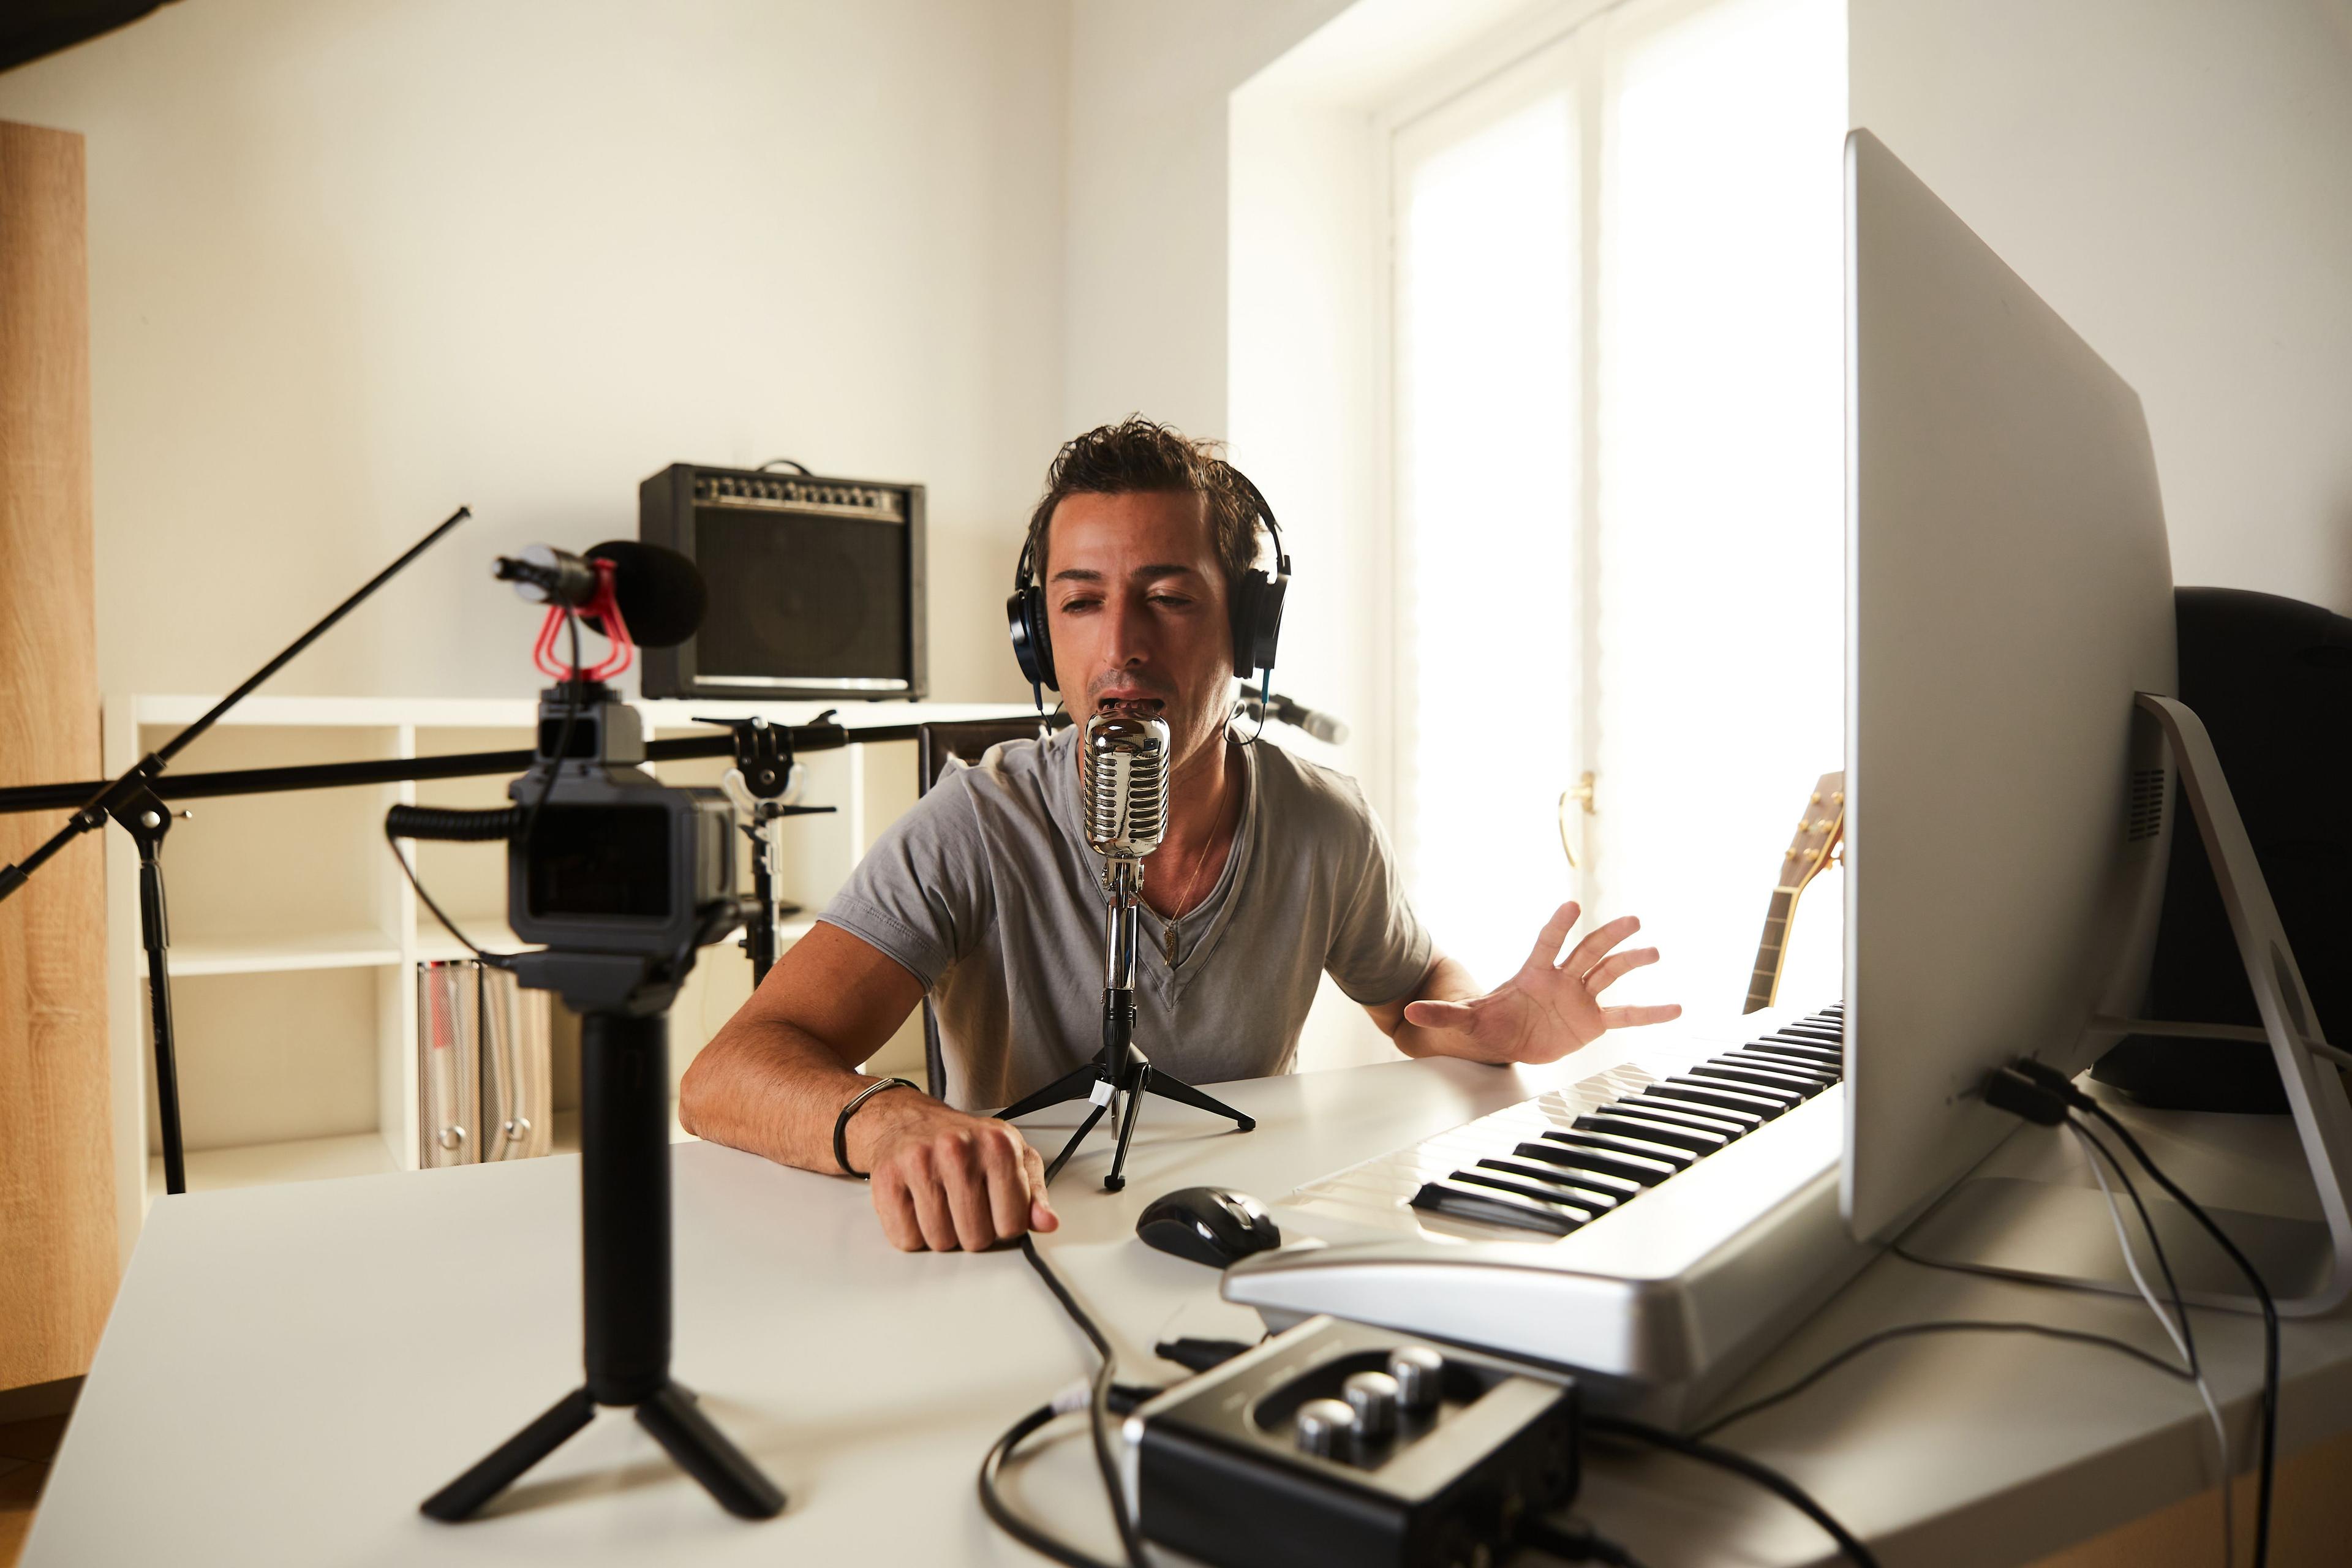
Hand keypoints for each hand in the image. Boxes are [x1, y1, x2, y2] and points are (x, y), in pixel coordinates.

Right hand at [846, 1089, 1058, 1251]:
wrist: (906, 1121)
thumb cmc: (962, 1143)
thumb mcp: (1010, 1157)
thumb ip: (1034, 1193)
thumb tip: (1047, 1222)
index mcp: (998, 1145)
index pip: (1013, 1224)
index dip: (1004, 1225)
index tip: (995, 1209)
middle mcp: (959, 1150)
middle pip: (976, 1238)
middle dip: (972, 1232)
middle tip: (965, 1206)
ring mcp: (921, 1163)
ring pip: (941, 1241)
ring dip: (942, 1234)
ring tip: (942, 1205)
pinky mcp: (888, 1179)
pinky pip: (906, 1238)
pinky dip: (912, 1233)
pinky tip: (918, 1207)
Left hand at [1401, 903, 1681, 1065]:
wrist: (1507, 1038)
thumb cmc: (1489, 1022)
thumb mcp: (1465, 1020)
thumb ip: (1442, 1015)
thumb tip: (1410, 1013)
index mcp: (1534, 973)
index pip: (1548, 943)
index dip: (1558, 925)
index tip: (1571, 907)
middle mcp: (1562, 978)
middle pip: (1589, 951)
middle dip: (1608, 935)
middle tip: (1634, 920)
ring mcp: (1580, 997)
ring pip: (1610, 974)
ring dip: (1631, 962)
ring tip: (1654, 951)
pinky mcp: (1593, 1021)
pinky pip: (1626, 1015)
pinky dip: (1650, 1013)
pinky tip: (1676, 1008)